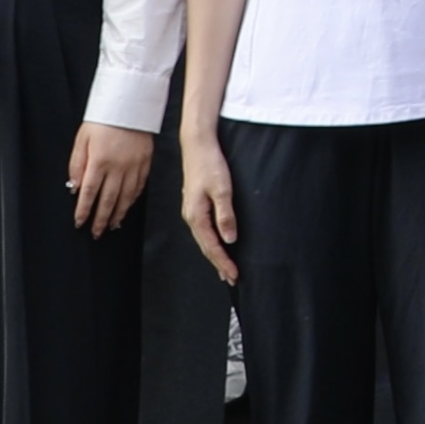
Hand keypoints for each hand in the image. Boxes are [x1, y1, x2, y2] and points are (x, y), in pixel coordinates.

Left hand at [67, 125, 153, 237]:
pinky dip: (133, 199)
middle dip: (101, 219)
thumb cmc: (104, 119)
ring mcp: (134, 165)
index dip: (84, 211)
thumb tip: (74, 187)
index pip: (89, 193)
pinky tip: (128, 206)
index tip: (80, 222)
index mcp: (99, 161)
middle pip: (108, 199)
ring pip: (126, 196)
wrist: (130, 103)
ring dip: (118, 213)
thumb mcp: (82, 139)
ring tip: (112, 225)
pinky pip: (140, 186)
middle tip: (96, 232)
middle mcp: (118, 166)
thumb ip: (76, 164)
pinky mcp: (145, 161)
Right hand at [181, 128, 240, 280]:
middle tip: (231, 278)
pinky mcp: (195, 205)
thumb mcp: (222, 189)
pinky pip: (204, 230)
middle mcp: (191, 217)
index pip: (211, 246)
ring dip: (215, 254)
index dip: (223, 262)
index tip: (233, 275)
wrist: (197, 145)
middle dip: (218, 263)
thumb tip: (230, 238)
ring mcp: (192, 211)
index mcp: (196, 216)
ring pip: (204, 239)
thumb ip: (225, 215)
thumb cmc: (209, 164)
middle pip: (206, 247)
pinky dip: (211, 241)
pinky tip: (218, 243)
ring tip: (225, 269)